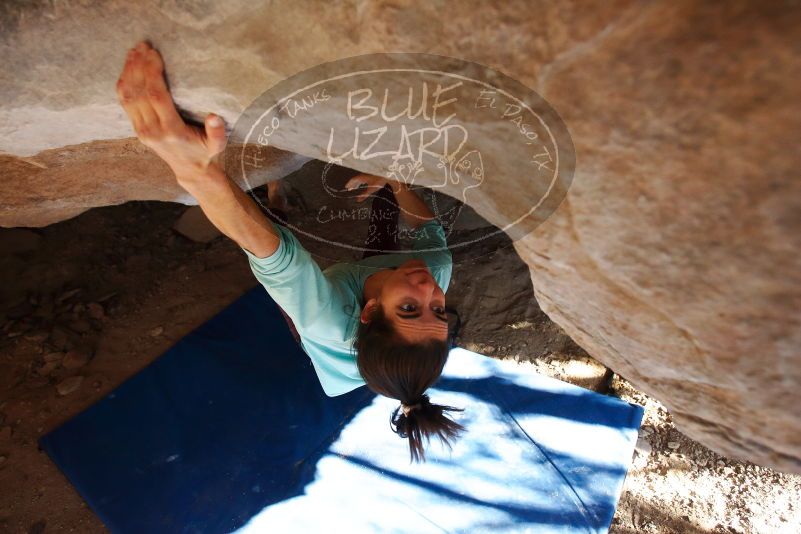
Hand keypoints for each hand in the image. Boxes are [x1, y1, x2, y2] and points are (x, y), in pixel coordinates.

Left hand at [115, 41, 225, 180]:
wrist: (188, 170)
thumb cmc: (204, 152)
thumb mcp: (217, 146)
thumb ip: (217, 132)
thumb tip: (214, 117)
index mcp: (171, 130)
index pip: (156, 96)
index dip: (152, 72)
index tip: (154, 53)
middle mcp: (152, 130)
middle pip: (138, 92)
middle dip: (138, 66)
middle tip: (143, 46)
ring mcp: (141, 130)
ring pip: (128, 96)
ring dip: (128, 71)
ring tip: (134, 51)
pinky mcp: (136, 128)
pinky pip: (124, 102)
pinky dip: (124, 82)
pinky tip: (129, 67)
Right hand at [345, 173, 396, 201]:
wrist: (387, 175)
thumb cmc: (379, 181)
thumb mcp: (371, 189)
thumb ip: (364, 195)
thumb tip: (358, 200)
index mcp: (362, 177)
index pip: (353, 180)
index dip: (349, 183)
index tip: (346, 187)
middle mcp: (363, 174)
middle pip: (356, 179)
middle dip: (352, 184)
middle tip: (349, 189)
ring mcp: (367, 174)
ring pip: (359, 178)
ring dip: (356, 183)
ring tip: (354, 188)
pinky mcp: (371, 174)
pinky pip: (363, 178)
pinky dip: (361, 182)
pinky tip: (362, 184)